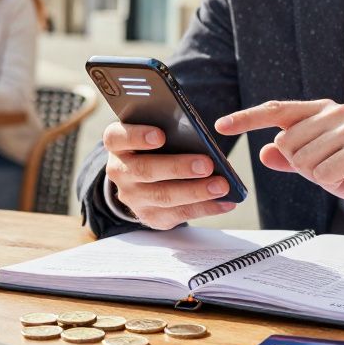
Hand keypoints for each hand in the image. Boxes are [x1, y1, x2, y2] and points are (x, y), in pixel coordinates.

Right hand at [102, 122, 235, 229]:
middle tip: (206, 164)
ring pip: (163, 196)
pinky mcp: (150, 216)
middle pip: (145, 170)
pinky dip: (206, 208)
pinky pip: (179, 214)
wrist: (141, 178)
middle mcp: (119, 171)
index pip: (118, 138)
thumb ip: (166, 128)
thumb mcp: (152, 131)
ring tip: (222, 185)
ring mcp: (133, 197)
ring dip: (196, 192)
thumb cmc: (153, 146)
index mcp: (117, 144)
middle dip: (178, 168)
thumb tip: (198, 134)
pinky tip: (225, 202)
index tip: (160, 135)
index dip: (137, 136)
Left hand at [215, 99, 343, 221]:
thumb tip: (265, 151)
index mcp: (325, 112)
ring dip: (321, 177)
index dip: (247, 118)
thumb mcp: (325, 166)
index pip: (278, 111)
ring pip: (302, 162)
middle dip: (303, 166)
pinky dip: (335, 183)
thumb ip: (295, 158)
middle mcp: (336, 114)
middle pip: (286, 144)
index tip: (220, 125)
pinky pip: (322, 174)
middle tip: (335, 170)